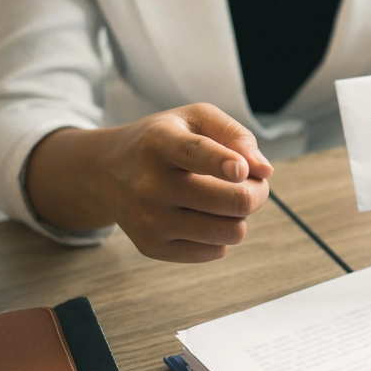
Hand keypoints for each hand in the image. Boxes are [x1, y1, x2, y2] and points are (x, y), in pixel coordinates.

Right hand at [27, 103, 272, 262]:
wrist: (106, 173)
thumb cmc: (165, 140)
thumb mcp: (194, 118)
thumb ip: (234, 134)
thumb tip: (264, 171)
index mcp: (159, 142)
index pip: (194, 154)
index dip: (222, 163)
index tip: (241, 170)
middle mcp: (149, 184)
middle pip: (233, 201)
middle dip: (257, 192)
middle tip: (251, 184)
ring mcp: (149, 220)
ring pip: (231, 231)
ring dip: (240, 216)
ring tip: (225, 200)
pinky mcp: (151, 247)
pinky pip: (216, 251)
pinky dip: (221, 235)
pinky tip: (202, 217)